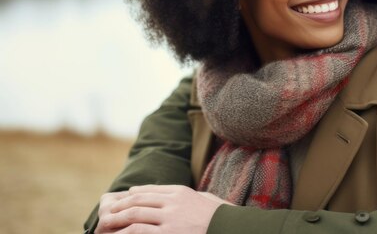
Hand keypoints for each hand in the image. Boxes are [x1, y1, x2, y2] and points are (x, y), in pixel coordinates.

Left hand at [96, 185, 232, 232]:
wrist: (228, 227)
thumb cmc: (219, 215)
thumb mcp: (204, 199)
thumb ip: (188, 196)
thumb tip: (173, 197)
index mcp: (180, 191)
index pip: (150, 190)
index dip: (132, 195)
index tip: (122, 198)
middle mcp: (172, 202)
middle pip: (138, 200)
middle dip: (119, 207)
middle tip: (106, 214)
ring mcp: (169, 218)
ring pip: (135, 215)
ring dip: (116, 220)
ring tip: (104, 226)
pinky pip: (140, 231)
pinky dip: (126, 233)